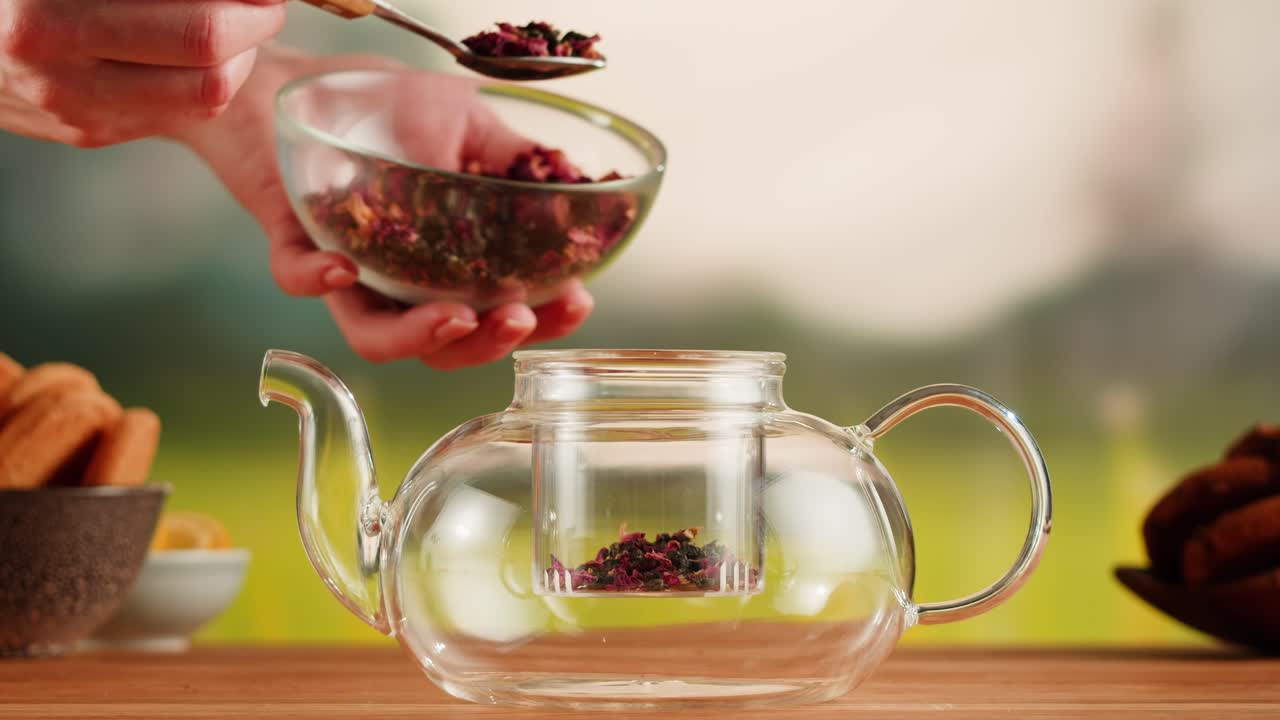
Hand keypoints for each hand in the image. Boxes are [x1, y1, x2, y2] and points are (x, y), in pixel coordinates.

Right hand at [0, 0, 284, 146]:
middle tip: (263, 3)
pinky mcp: (87, 131)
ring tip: (235, 20)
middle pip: (212, 71)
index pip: (200, 32)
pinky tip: (189, 43)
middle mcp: (61, 76)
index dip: (249, 6)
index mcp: (47, 20)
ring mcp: (75, 113)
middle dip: (254, 29)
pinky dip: (199, 75)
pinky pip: (172, 110)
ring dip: (238, 58)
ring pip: (203, 100)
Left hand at [174, 46, 594, 369]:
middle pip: (447, 345)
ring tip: (457, 316)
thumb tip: (577, 185)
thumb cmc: (389, 106)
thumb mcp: (467, 125)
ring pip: (378, 337)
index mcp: (451, 261)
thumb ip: (512, 161)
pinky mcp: (295, 245)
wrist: (308, 79)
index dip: (543, 318)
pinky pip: (298, 279)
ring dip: (420, 337)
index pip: (502, 309)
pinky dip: (319, 280)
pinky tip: (344, 267)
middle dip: (488, 343)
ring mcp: (350, 270)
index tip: (576, 301)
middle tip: (519, 317)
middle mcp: (402, 280)